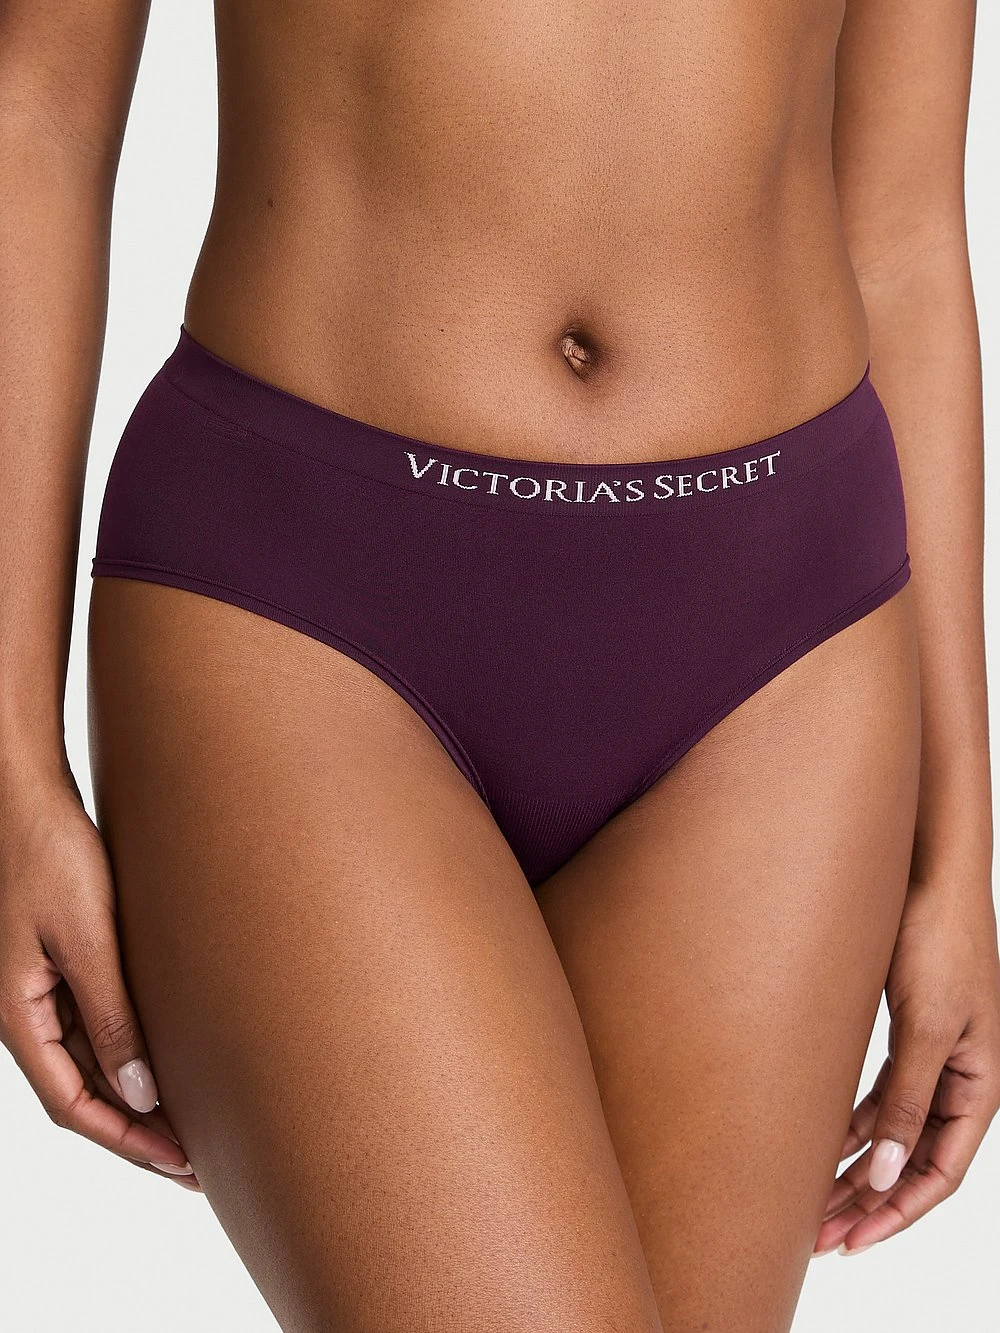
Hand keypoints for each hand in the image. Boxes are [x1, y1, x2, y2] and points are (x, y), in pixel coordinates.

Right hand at [0, 770, 201, 1189]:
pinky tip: (165, 1059)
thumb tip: (142, 1091)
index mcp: (19, 1016)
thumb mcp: (87, 938)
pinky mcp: (58, 963)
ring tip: (191, 1122)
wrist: (25, 796)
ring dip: (136, 1096)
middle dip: (137, 1131)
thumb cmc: (49, 855)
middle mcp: (24, 1012)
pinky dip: (128, 1053)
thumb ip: (112, 1015)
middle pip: (82, 1092)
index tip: (180, 1166)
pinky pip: (92, 1025)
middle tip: (195, 1162)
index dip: (128, 1141)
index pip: (73, 1106)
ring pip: (89, 1062)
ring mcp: (39, 989)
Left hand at [813, 868, 999, 1254]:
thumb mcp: (923, 1029)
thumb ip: (905, 1101)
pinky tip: (818, 1142)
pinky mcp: (904, 1033)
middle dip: (866, 1201)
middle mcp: (955, 1081)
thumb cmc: (939, 943)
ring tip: (808, 1201)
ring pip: (890, 1131)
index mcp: (977, 1088)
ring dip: (852, 1165)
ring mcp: (930, 1058)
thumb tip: (884, 1174)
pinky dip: (850, 1123)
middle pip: (909, 1160)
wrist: (928, 876)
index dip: (897, 1212)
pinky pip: (878, 1095)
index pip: (938, 1173)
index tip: (853, 1241)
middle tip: (816, 1237)